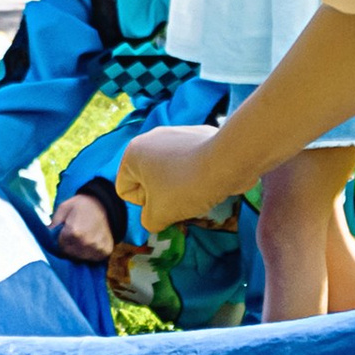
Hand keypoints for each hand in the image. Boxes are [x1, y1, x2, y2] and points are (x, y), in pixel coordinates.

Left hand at [50, 189, 116, 262]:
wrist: (103, 204)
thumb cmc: (80, 205)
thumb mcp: (63, 209)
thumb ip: (53, 225)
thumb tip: (44, 238)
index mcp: (74, 232)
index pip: (60, 247)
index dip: (60, 240)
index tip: (64, 233)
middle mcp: (86, 242)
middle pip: (70, 254)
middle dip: (68, 246)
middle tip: (73, 236)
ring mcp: (97, 248)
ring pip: (81, 257)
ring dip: (79, 251)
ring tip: (82, 238)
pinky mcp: (105, 251)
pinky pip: (93, 258)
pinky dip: (90, 252)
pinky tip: (91, 242)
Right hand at [117, 124, 231, 231]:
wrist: (228, 161)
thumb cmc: (185, 186)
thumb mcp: (159, 215)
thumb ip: (149, 221)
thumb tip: (157, 218)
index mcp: (133, 152)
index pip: (125, 190)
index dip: (144, 204)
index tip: (163, 200)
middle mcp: (152, 137)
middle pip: (148, 181)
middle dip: (163, 195)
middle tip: (182, 198)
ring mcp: (177, 133)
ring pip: (170, 173)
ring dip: (180, 187)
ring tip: (198, 190)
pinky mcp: (200, 136)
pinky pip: (190, 164)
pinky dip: (197, 174)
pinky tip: (210, 179)